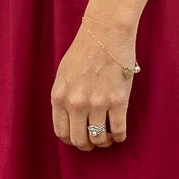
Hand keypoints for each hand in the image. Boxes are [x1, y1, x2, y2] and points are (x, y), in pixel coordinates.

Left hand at [51, 21, 137, 151]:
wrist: (106, 33)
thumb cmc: (84, 51)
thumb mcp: (63, 75)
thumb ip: (64, 98)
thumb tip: (69, 119)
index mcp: (59, 97)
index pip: (61, 132)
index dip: (71, 140)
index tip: (79, 138)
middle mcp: (76, 103)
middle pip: (79, 140)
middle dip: (87, 145)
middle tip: (94, 140)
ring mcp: (97, 103)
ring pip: (98, 138)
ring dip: (104, 141)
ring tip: (107, 136)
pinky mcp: (118, 101)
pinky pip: (119, 131)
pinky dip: (119, 137)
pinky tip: (119, 132)